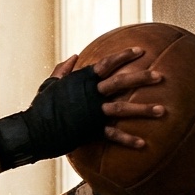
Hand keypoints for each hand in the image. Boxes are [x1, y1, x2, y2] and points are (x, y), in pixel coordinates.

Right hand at [46, 48, 164, 148]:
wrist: (32, 130)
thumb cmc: (40, 107)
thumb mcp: (50, 84)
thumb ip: (63, 69)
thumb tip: (75, 56)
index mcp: (82, 80)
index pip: (107, 63)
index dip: (124, 55)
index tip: (141, 51)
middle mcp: (91, 94)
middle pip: (121, 82)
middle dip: (142, 78)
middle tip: (161, 77)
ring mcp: (93, 112)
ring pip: (123, 108)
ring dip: (143, 110)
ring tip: (162, 110)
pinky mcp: (91, 130)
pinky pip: (113, 135)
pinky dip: (128, 140)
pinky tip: (143, 143)